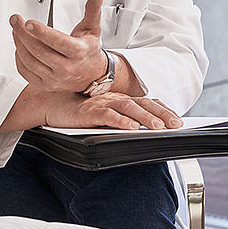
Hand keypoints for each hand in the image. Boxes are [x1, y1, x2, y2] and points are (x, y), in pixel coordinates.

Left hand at [11, 0, 107, 92]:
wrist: (91, 75)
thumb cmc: (88, 50)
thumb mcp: (93, 29)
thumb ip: (92, 12)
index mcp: (78, 52)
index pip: (58, 42)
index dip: (41, 32)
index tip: (29, 22)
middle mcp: (66, 68)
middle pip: (38, 50)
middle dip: (22, 33)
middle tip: (15, 20)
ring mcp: (55, 79)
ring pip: (29, 61)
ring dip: (18, 43)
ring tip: (15, 30)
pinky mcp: (45, 85)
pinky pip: (25, 71)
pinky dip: (18, 57)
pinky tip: (19, 45)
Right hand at [41, 91, 182, 130]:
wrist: (50, 104)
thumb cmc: (76, 111)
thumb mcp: (102, 113)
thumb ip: (119, 118)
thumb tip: (140, 130)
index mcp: (118, 98)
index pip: (145, 101)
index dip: (162, 109)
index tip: (177, 120)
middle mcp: (113, 98)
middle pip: (142, 103)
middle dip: (162, 113)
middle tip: (176, 124)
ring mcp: (101, 103)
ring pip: (128, 107)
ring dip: (145, 116)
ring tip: (159, 127)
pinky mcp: (89, 111)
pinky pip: (107, 115)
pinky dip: (121, 120)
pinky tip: (132, 127)